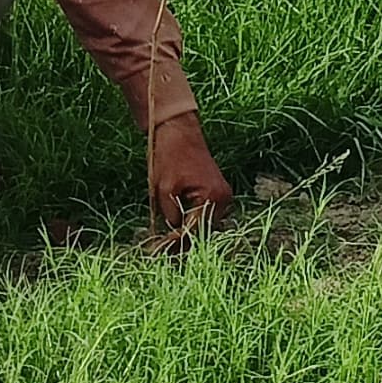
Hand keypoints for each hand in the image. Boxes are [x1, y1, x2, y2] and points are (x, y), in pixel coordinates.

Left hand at [146, 115, 233, 239]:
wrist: (179, 131)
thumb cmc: (170, 156)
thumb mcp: (163, 189)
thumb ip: (169, 214)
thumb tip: (172, 233)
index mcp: (212, 197)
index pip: (194, 231)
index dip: (175, 243)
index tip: (158, 251)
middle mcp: (223, 199)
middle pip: (203, 232)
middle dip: (183, 241)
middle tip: (161, 250)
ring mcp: (223, 195)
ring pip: (205, 225)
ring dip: (189, 232)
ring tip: (166, 241)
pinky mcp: (218, 191)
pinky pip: (206, 214)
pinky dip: (193, 221)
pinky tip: (177, 226)